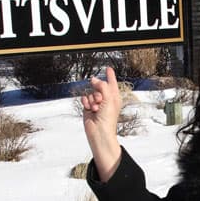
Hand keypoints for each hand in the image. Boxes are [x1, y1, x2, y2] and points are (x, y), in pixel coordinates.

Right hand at [81, 66, 121, 181]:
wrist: (99, 132)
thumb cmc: (108, 119)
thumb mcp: (109, 98)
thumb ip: (102, 86)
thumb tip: (94, 80)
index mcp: (114, 97)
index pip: (112, 83)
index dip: (110, 75)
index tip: (108, 68)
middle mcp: (106, 99)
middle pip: (98, 86)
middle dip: (97, 91)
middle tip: (100, 99)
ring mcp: (97, 104)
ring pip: (90, 92)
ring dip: (92, 99)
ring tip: (96, 108)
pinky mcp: (88, 108)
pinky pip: (85, 98)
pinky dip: (86, 102)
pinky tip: (89, 108)